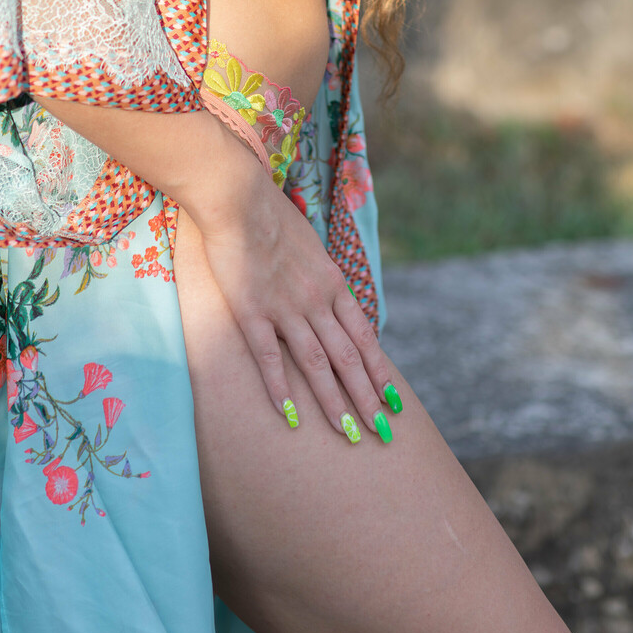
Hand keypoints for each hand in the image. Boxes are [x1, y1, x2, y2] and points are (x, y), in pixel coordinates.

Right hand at [191, 168, 395, 436]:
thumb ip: (320, 276)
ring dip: (335, 401)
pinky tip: (290, 416)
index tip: (393, 399)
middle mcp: (316, 299)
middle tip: (382, 433)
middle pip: (347, 357)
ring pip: (316, 364)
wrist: (239, 198)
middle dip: (367, 397)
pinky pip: (269, 357)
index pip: (363, 335)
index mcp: (332, 283)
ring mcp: (285, 307)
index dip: (379, 370)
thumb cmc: (271, 215)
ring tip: (348, 434)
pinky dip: (281, 388)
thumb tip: (331, 296)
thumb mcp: (310, 245)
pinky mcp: (252, 311)